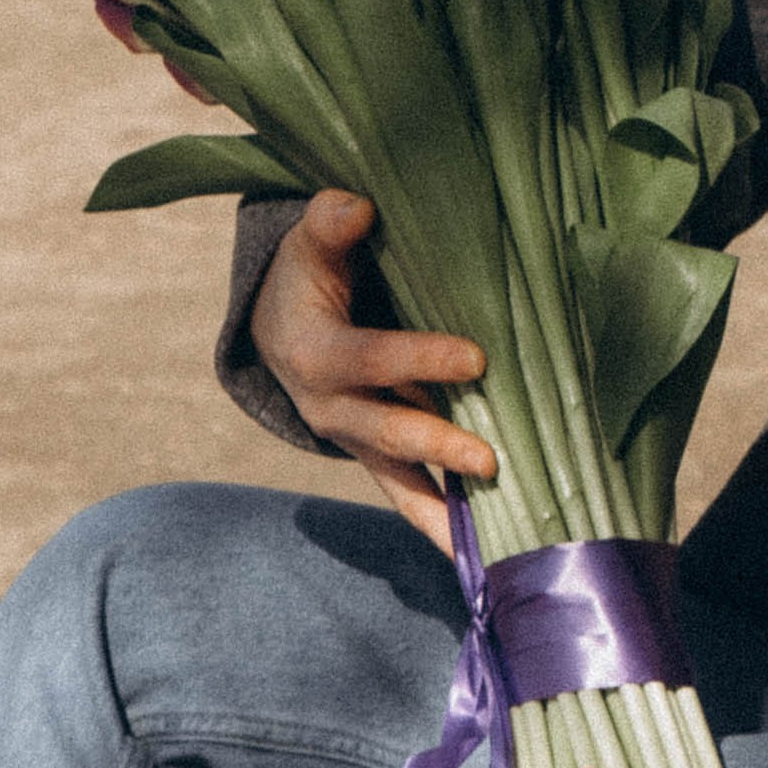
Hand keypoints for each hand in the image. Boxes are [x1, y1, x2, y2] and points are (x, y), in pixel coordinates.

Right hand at [252, 189, 493, 555]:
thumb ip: (329, 224)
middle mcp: (333, 409)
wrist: (279, 325)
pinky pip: (409, 496)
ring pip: (398, 480)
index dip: (419, 360)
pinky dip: (441, 527)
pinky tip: (482, 561)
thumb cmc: (310, 274)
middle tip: (489, 460)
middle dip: (436, 445)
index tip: (476, 358)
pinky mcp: (377, 457)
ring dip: (441, 510)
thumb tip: (354, 206)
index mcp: (317, 354)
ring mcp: (356, 440)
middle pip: (385, 431)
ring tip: (488, 546)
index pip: (370, 360)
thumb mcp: (312, 243)